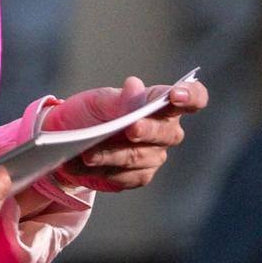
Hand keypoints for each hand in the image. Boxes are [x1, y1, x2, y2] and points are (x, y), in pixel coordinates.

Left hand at [48, 76, 208, 191]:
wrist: (69, 139)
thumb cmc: (91, 113)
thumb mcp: (98, 101)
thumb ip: (117, 98)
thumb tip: (134, 86)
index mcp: (160, 103)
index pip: (192, 97)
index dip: (190, 96)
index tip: (175, 95)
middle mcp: (165, 130)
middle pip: (167, 133)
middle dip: (147, 130)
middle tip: (130, 128)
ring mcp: (154, 155)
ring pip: (139, 157)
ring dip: (111, 155)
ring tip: (86, 153)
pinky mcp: (139, 176)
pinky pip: (125, 176)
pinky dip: (101, 170)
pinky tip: (80, 166)